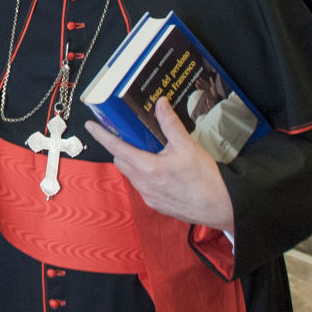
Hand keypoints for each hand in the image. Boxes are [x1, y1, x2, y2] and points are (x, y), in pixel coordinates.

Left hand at [85, 96, 233, 232]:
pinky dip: (144, 175)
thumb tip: (161, 105)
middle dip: (121, 147)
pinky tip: (161, 169)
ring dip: (134, 162)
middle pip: (121, 161)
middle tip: (130, 135)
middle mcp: (144, 184)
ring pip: (131, 175)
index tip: (91, 126)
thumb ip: (170, 124)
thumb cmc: (205, 180)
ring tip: (151, 151)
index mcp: (148, 168)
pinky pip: (142, 186)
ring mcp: (149, 197)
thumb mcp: (187, 146)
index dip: (102, 135)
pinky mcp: (156, 204)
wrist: (220, 207)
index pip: (116, 148)